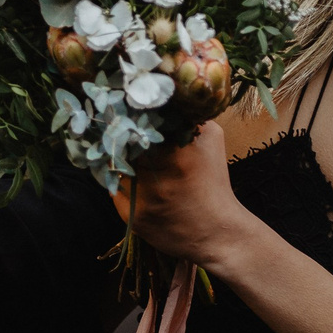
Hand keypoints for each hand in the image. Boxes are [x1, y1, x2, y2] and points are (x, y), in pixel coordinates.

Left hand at [115, 121, 257, 268]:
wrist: (217, 232)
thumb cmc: (214, 182)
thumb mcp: (211, 139)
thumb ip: (187, 116)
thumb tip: (163, 100)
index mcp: (177, 152)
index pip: (138, 123)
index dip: (133, 118)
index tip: (132, 116)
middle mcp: (156, 174)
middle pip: (123, 144)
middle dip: (123, 138)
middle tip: (126, 135)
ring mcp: (142, 197)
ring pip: (115, 167)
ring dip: (120, 161)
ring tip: (132, 160)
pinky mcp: (132, 217)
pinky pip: (115, 190)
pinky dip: (121, 183)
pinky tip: (135, 183)